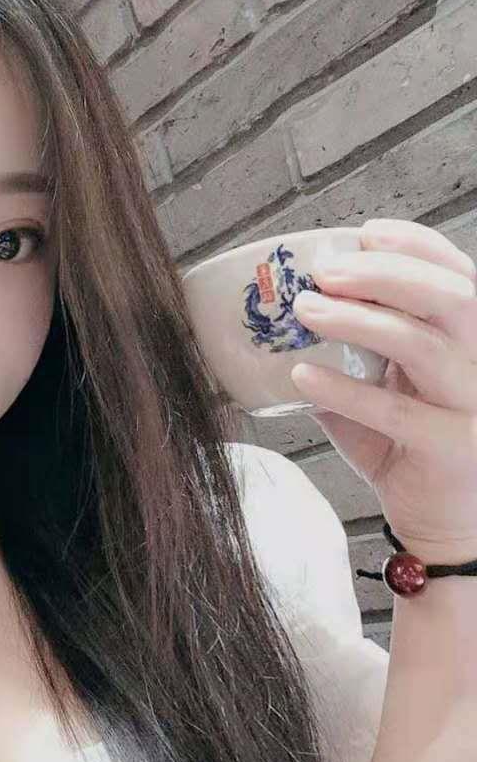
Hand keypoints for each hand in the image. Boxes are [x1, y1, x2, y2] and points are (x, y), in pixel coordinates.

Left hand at [288, 218, 476, 564]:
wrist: (448, 528)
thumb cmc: (415, 452)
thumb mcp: (397, 391)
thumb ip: (367, 354)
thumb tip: (304, 311)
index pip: (460, 274)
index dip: (414, 246)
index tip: (362, 232)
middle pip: (448, 298)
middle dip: (383, 274)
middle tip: (324, 271)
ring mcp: (474, 406)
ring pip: (420, 344)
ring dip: (356, 321)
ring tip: (304, 311)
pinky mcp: (450, 448)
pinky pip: (393, 411)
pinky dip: (343, 389)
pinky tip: (302, 375)